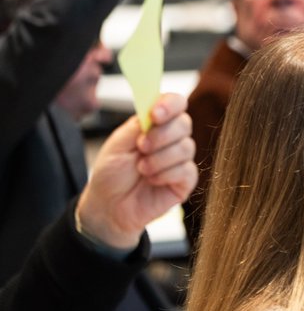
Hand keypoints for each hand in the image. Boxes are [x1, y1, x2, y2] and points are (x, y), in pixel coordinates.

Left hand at [75, 93, 197, 250]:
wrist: (108, 207)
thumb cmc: (111, 175)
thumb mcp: (117, 145)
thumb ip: (137, 125)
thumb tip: (154, 106)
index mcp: (156, 124)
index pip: (175, 103)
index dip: (170, 105)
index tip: (155, 114)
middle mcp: (171, 139)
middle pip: (184, 123)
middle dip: (161, 135)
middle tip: (141, 147)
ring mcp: (180, 159)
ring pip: (186, 147)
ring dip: (160, 158)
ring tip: (141, 169)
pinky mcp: (185, 181)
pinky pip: (187, 170)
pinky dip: (166, 174)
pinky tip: (152, 180)